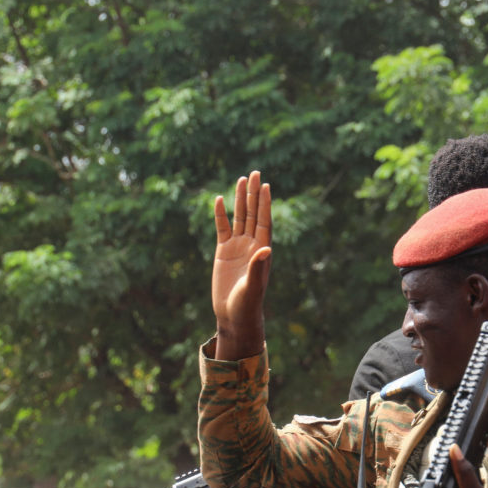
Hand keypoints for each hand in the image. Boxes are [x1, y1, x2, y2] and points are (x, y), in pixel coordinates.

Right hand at [212, 170, 271, 359]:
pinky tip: (220, 200)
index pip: (264, 221)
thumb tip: (266, 249)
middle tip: (255, 173)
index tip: (266, 185)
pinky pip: (223, 228)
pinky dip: (222, 215)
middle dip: (254, 194)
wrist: (234, 315)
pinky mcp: (224, 252)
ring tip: (241, 179)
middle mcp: (252, 245)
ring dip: (240, 199)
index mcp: (262, 250)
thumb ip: (258, 267)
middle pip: (253, 213)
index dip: (265, 204)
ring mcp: (238, 247)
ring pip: (240, 217)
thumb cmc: (247, 304)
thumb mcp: (253, 286)